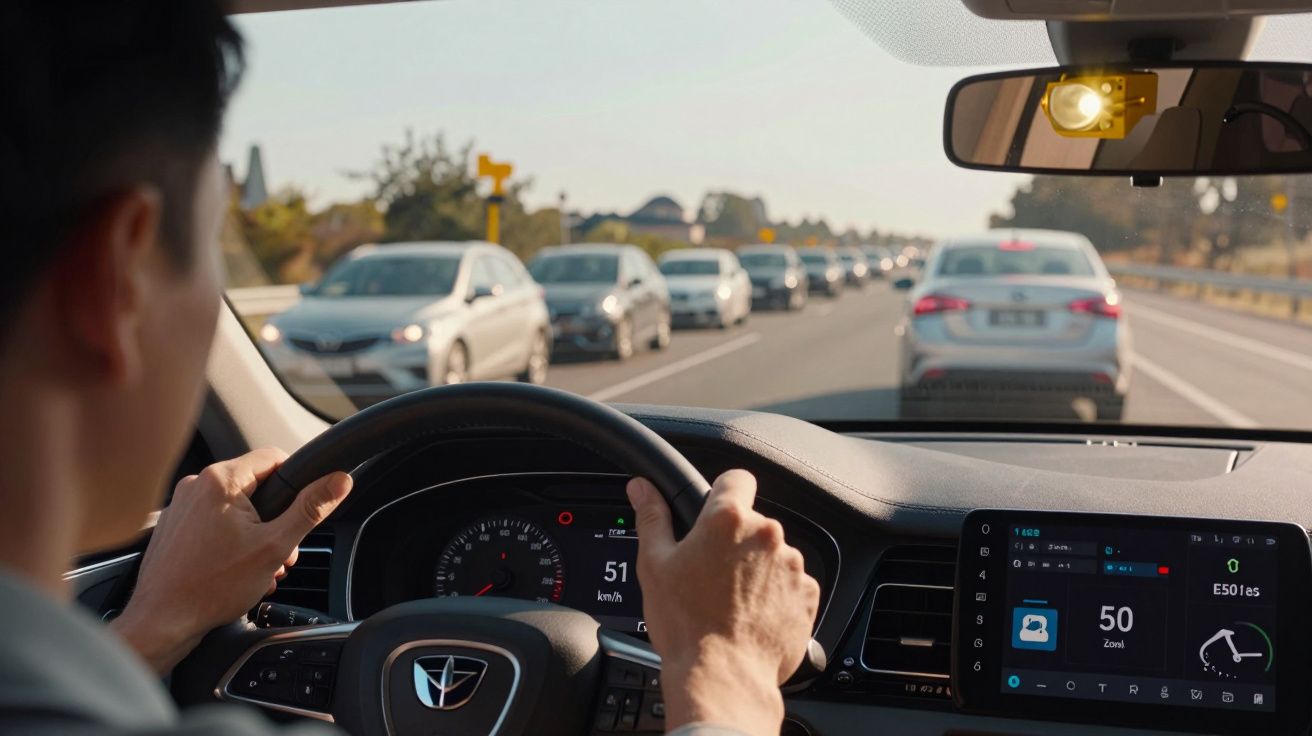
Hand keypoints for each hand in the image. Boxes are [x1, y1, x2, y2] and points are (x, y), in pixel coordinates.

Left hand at [110, 448, 351, 672]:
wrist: (161, 622)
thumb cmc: (212, 587)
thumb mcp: (275, 546)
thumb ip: (310, 509)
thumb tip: (339, 481)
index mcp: (220, 480)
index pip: (274, 457)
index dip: (298, 482)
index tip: (304, 508)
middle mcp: (195, 485)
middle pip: (255, 486)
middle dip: (276, 519)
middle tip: (282, 551)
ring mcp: (179, 506)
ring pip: (235, 507)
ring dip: (255, 534)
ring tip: (260, 567)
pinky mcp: (172, 527)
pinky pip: (212, 522)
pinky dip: (230, 541)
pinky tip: (236, 569)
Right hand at [626, 469, 819, 735]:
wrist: (724, 676)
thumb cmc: (687, 625)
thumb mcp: (654, 565)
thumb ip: (652, 517)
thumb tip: (643, 488)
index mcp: (728, 520)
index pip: (736, 479)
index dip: (722, 493)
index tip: (713, 512)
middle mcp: (766, 535)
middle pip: (753, 522)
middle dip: (734, 541)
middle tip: (710, 573)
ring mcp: (791, 565)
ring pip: (772, 554)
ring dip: (756, 569)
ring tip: (730, 601)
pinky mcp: (806, 594)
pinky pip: (790, 583)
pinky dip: (775, 594)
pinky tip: (750, 615)